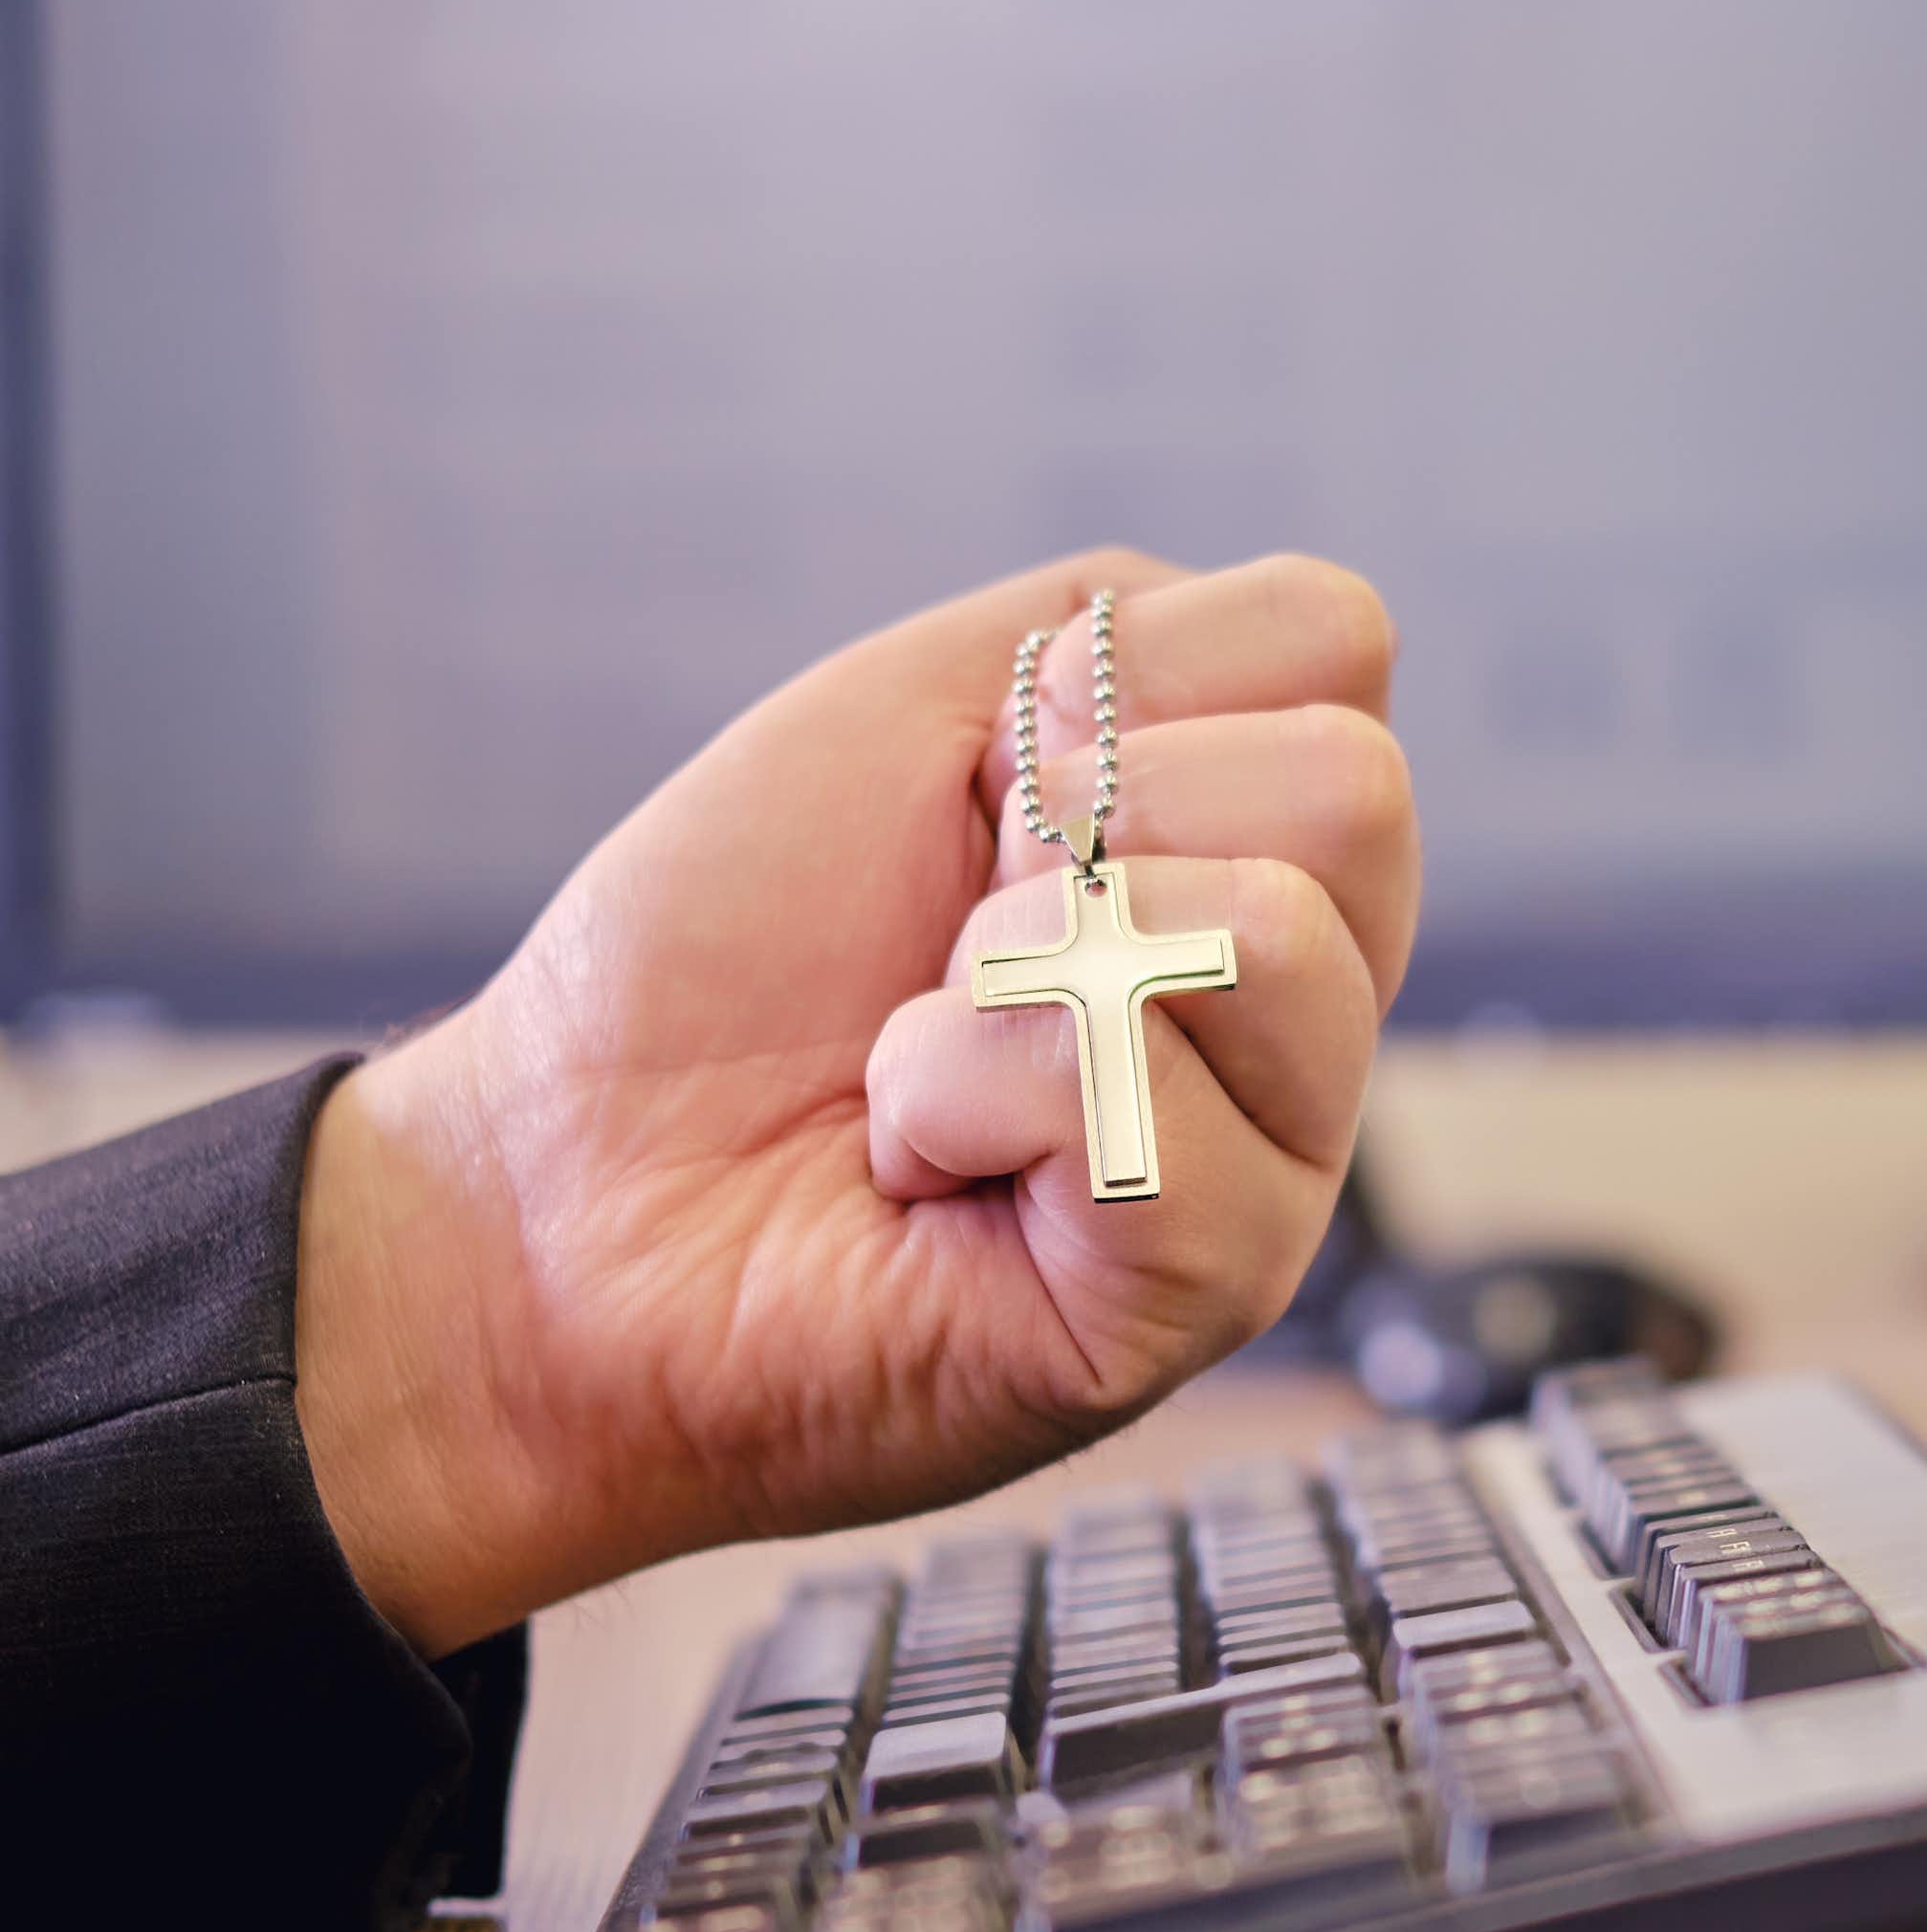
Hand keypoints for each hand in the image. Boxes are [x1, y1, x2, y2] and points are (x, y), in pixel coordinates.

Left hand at [294, 552, 1418, 1656]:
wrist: (566, 1187)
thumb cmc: (728, 958)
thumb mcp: (920, 715)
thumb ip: (1130, 642)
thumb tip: (1315, 654)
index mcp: (1245, 844)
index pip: (1337, 643)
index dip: (1121, 681)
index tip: (983, 792)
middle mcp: (1296, 1003)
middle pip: (1355, 793)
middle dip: (1093, 818)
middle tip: (959, 935)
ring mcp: (1275, 1158)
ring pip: (1285, 939)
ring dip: (1024, 964)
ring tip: (929, 1056)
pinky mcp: (1207, 1288)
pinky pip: (1143, 1103)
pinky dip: (962, 1093)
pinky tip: (919, 1166)